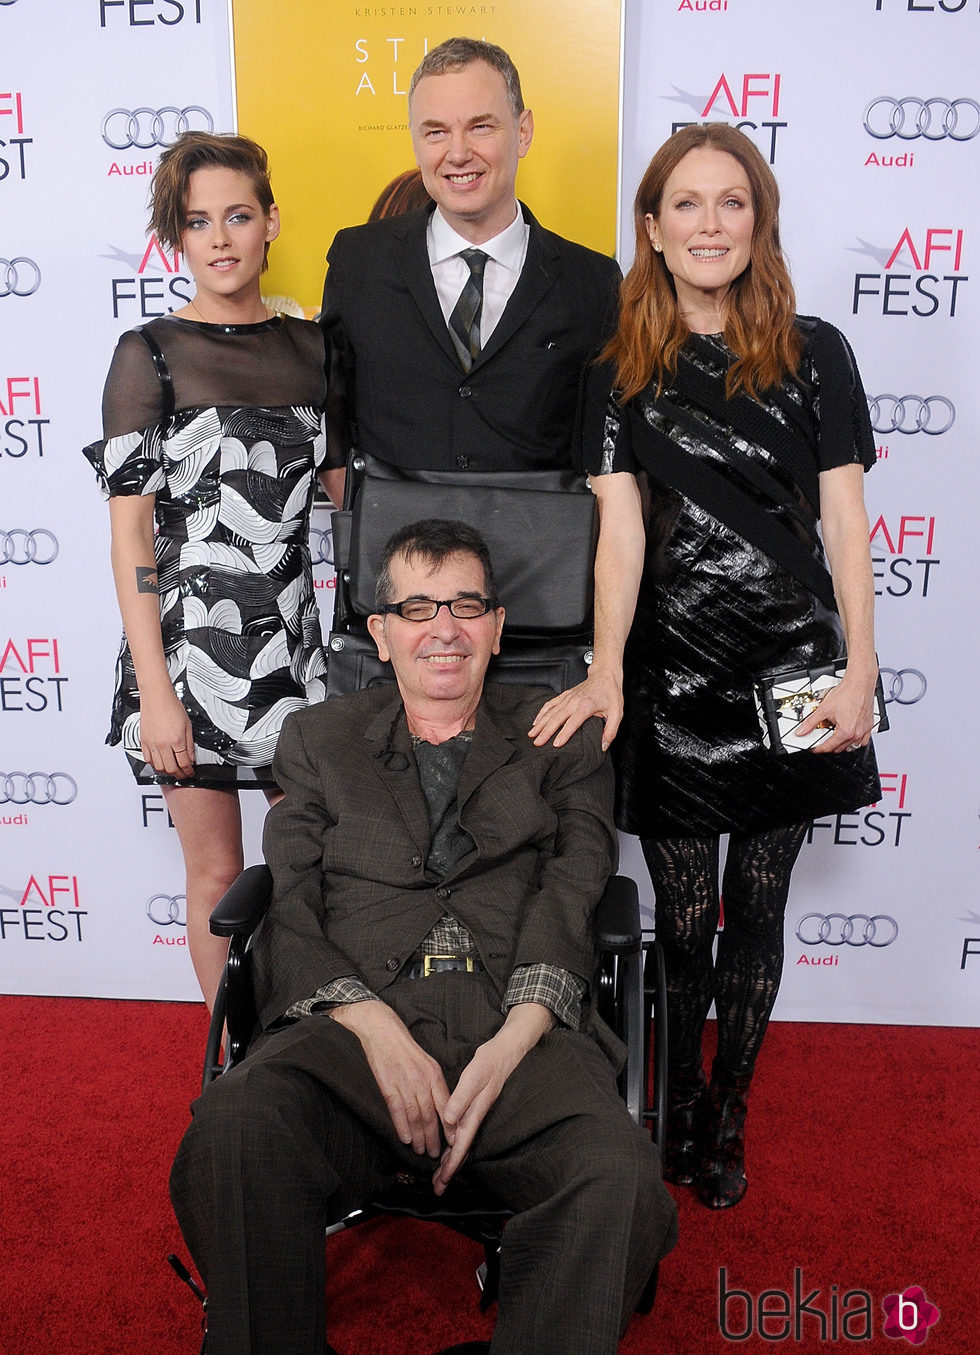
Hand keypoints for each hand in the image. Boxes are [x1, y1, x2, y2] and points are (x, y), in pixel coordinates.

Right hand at [138, 689, 194, 777]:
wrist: (156, 697)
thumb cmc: (172, 707)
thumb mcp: (188, 726)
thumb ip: (189, 744)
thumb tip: (191, 758)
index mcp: (177, 740)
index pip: (184, 763)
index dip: (188, 771)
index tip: (190, 772)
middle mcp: (163, 744)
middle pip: (171, 768)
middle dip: (179, 774)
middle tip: (183, 774)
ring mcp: (152, 743)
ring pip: (158, 766)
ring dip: (167, 771)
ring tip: (173, 770)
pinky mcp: (143, 741)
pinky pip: (147, 759)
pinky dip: (154, 764)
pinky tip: (160, 763)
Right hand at [331, 1000, 449, 1156]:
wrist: (383, 1031)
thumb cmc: (405, 1047)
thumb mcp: (426, 1062)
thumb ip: (434, 1083)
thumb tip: (442, 1105)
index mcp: (434, 1074)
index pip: (446, 1105)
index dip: (450, 1126)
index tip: (454, 1142)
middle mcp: (422, 1080)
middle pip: (431, 1115)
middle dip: (434, 1137)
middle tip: (435, 1154)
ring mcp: (405, 1083)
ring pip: (415, 1116)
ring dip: (419, 1136)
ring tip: (421, 1150)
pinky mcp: (388, 1084)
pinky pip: (397, 1110)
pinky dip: (402, 1126)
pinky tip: (405, 1138)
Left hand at [433, 1003, 553, 1194]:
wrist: (506, 1050)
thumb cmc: (490, 1061)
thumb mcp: (475, 1075)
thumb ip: (461, 1097)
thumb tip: (449, 1120)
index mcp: (475, 1111)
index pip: (462, 1143)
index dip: (452, 1162)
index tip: (443, 1179)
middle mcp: (475, 1115)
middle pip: (461, 1148)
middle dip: (450, 1169)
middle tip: (437, 1188)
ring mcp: (475, 1111)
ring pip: (461, 1141)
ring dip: (450, 1158)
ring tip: (440, 1175)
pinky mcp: (473, 1105)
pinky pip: (461, 1130)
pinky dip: (453, 1143)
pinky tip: (448, 1147)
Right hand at [528, 668, 622, 750]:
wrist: (605, 675)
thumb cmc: (610, 692)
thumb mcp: (617, 713)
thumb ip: (610, 731)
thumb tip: (603, 746)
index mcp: (586, 706)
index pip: (572, 723)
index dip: (563, 734)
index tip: (555, 745)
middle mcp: (574, 702)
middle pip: (556, 719)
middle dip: (545, 732)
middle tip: (537, 743)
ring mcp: (567, 698)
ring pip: (550, 712)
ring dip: (540, 724)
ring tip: (531, 734)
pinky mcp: (564, 695)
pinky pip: (550, 704)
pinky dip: (541, 713)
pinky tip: (536, 721)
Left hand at [795, 670, 876, 754]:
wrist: (859, 684)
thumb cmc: (847, 693)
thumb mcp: (824, 709)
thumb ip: (811, 722)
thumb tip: (802, 731)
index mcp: (845, 732)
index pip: (829, 747)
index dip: (818, 749)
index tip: (814, 748)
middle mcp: (856, 734)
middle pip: (840, 748)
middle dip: (829, 746)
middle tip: (821, 741)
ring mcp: (864, 730)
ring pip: (852, 746)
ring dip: (842, 745)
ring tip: (834, 738)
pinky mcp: (869, 725)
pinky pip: (863, 740)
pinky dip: (855, 741)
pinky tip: (850, 735)